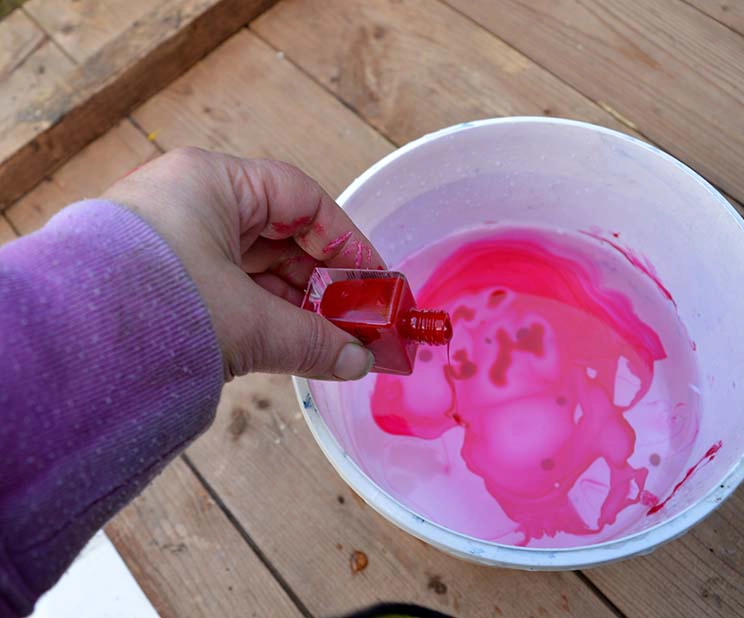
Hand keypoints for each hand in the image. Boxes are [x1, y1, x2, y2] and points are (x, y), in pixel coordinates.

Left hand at [104, 147, 384, 380]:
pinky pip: (231, 290)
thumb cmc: (156, 307)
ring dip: (297, 305)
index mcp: (213, 184)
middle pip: (282, 236)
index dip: (347, 240)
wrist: (62, 353)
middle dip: (325, 283)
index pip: (302, 199)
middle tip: (360, 320)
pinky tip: (295, 343)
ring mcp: (176, 243)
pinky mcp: (164, 280)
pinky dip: (265, 316)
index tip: (376, 280)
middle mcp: (192, 203)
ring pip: (257, 268)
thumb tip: (360, 363)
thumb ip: (312, 339)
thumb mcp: (248, 320)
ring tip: (335, 341)